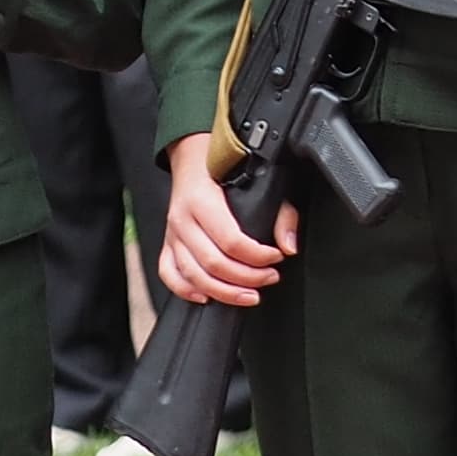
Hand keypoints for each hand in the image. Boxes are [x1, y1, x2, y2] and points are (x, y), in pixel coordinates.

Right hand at [157, 129, 295, 307]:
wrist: (194, 158)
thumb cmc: (228, 170)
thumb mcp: (263, 182)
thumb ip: (281, 214)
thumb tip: (288, 246)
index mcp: (203, 200)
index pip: (231, 240)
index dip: (258, 256)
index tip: (276, 258)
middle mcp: (183, 219)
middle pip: (213, 262)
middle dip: (246, 278)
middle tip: (269, 278)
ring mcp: (172, 233)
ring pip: (192, 275)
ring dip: (223, 292)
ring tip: (249, 295)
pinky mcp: (168, 243)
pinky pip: (169, 273)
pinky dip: (185, 290)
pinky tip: (207, 297)